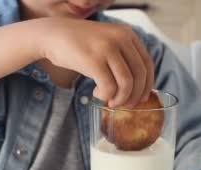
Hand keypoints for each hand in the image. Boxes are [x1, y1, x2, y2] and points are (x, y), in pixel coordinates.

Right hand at [38, 17, 153, 107]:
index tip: (143, 97)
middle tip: (126, 105)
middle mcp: (120, 39)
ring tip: (110, 101)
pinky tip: (96, 93)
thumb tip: (136, 86)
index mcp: (127, 34)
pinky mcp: (94, 61)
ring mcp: (108, 49)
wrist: (53, 35)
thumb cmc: (79, 43)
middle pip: (139, 75)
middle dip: (135, 95)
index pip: (147, 63)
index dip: (148, 84)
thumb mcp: (106, 41)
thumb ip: (122, 55)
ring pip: (126, 83)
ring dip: (120, 98)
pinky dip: (105, 95)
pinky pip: (109, 87)